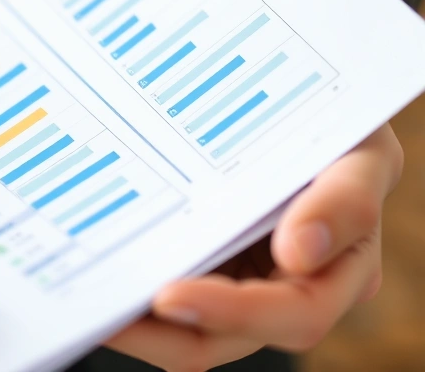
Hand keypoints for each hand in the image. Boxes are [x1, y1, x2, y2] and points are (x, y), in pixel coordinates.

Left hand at [105, 125, 402, 370]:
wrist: (312, 111)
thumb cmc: (345, 132)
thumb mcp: (362, 153)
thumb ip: (344, 202)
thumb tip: (298, 254)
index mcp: (337, 276)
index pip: (291, 314)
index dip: (230, 313)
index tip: (169, 296)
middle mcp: (286, 293)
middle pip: (221, 336)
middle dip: (158, 331)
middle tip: (102, 311)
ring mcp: (239, 285)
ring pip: (183, 326)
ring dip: (135, 318)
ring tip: (86, 296)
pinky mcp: (202, 267)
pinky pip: (163, 285)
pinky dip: (131, 285)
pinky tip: (94, 265)